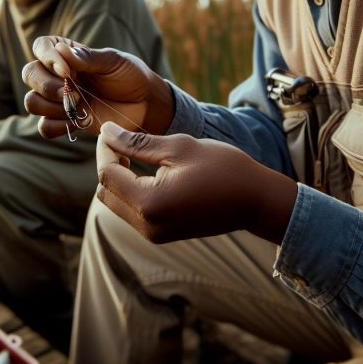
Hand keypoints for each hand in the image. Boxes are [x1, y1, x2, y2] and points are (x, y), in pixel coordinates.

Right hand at [21, 36, 173, 138]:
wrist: (145, 105)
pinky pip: (44, 127)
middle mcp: (56, 74)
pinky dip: (57, 125)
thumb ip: (88, 57)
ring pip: (31, 101)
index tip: (66, 71)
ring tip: (77, 106)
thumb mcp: (114, 61)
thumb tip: (61, 50)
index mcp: (66, 53)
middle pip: (30, 74)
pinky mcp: (63, 121)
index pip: (41, 47)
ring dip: (50, 106)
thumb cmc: (131, 76)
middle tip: (71, 93)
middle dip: (47, 86)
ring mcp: (58, 99)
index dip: (47, 58)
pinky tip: (77, 122)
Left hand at [95, 122, 297, 243]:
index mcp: (149, 203)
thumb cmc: (223, 168)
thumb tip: (107, 132)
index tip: (111, 129)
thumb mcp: (179, 147)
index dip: (105, 149)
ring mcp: (153, 234)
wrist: (257, 200)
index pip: (107, 174)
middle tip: (121, 139)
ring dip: (118, 178)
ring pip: (116, 203)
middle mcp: (146, 225)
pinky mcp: (161, 234)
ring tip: (133, 152)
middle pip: (105, 193)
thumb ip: (138, 142)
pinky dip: (130, 190)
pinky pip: (131, 212)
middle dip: (108, 164)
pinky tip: (144, 170)